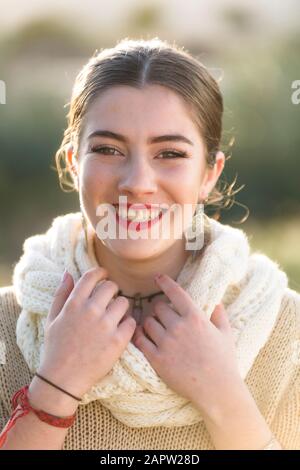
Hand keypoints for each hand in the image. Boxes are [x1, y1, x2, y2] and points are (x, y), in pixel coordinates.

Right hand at [38, 267, 135, 399]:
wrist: (63, 379)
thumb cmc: (56, 348)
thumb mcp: (52, 319)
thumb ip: (61, 294)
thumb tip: (68, 273)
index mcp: (74, 304)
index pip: (92, 276)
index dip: (101, 272)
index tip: (105, 275)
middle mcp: (90, 311)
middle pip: (111, 286)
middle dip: (112, 290)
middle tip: (110, 299)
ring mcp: (105, 326)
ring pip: (124, 302)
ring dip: (120, 307)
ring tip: (114, 317)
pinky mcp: (118, 341)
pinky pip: (131, 322)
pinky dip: (127, 325)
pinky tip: (120, 330)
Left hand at [132, 273, 242, 415]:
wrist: (217, 389)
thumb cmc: (224, 361)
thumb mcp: (226, 334)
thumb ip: (219, 316)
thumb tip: (216, 303)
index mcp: (195, 317)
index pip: (175, 292)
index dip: (164, 282)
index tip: (158, 277)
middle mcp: (178, 327)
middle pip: (158, 307)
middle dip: (158, 308)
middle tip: (160, 313)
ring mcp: (166, 343)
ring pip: (147, 322)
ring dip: (149, 322)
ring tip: (154, 326)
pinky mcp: (157, 359)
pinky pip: (140, 341)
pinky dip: (139, 336)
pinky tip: (141, 336)